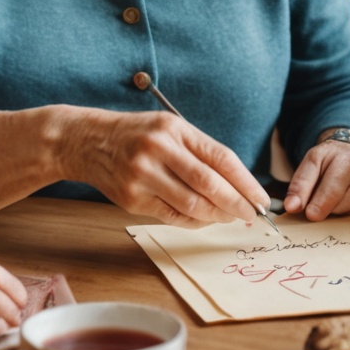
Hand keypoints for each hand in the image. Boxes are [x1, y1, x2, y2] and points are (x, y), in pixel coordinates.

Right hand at [59, 109, 271, 227]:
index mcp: (174, 129)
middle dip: (237, 204)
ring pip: (192, 205)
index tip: (262, 199)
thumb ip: (200, 152)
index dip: (246, 182)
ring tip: (230, 218)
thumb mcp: (169, 128)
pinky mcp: (131, 198)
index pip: (221, 158)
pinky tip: (204, 220)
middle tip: (252, 215)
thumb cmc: (137, 135)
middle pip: (209, 184)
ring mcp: (143, 175)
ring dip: (217, 216)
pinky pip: (171, 216)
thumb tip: (237, 185)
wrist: (87, 141)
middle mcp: (159, 149)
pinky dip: (193, 221)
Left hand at [284, 136, 349, 220]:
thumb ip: (299, 186)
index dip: (319, 200)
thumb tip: (291, 207)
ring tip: (331, 202)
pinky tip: (345, 203)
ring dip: (338, 210)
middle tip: (314, 214)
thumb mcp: (310, 165)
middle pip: (341, 196)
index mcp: (337, 154)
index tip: (309, 215)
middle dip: (325, 207)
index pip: (328, 181)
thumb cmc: (329, 162)